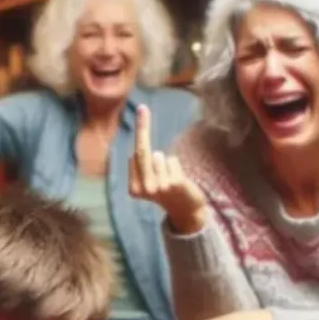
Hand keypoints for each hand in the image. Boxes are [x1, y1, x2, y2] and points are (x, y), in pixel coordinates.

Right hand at [128, 105, 206, 231]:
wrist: (185, 211)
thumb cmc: (165, 190)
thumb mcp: (148, 182)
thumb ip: (141, 167)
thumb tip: (135, 152)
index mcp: (133, 189)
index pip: (134, 157)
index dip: (141, 135)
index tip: (141, 112)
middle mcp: (144, 189)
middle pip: (142, 152)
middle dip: (142, 128)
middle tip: (142, 108)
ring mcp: (159, 187)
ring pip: (160, 157)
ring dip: (166, 162)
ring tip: (170, 177)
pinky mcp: (174, 184)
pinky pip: (172, 161)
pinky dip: (175, 165)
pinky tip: (178, 180)